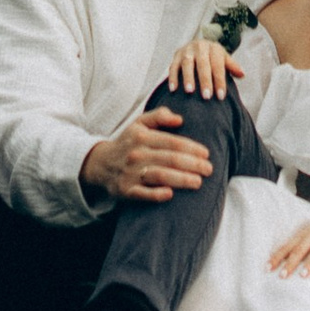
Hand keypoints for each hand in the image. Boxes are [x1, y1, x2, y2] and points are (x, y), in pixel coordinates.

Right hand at [82, 113, 214, 203]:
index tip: (206, 154)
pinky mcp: (125, 190)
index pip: (172, 142)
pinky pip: (142, 194)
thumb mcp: (138, 124)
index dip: (191, 148)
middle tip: (209, 170)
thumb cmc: (127, 143)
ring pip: (160, 175)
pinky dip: (156, 194)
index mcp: (142, 137)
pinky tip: (171, 194)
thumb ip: (159, 116)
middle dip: (193, 165)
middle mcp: (136, 154)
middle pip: (170, 159)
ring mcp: (130, 173)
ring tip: (198, 182)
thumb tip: (179, 119)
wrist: (100, 164)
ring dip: (181, 179)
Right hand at [164, 35, 236, 99]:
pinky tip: (173, 89)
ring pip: (187, 63)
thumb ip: (232, 66)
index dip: (220, 80)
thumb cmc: (213, 58)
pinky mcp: (176, 55)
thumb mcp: (224, 59)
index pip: (218, 65)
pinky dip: (173, 77)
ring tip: (190, 92)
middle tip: (206, 96)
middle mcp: (200, 46)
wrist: (199, 46)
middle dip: (205, 80)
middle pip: (203, 64)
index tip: (220, 96)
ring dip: (188, 78)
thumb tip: (242, 74)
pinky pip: (173, 66)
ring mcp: (187, 50)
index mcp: (214, 48)